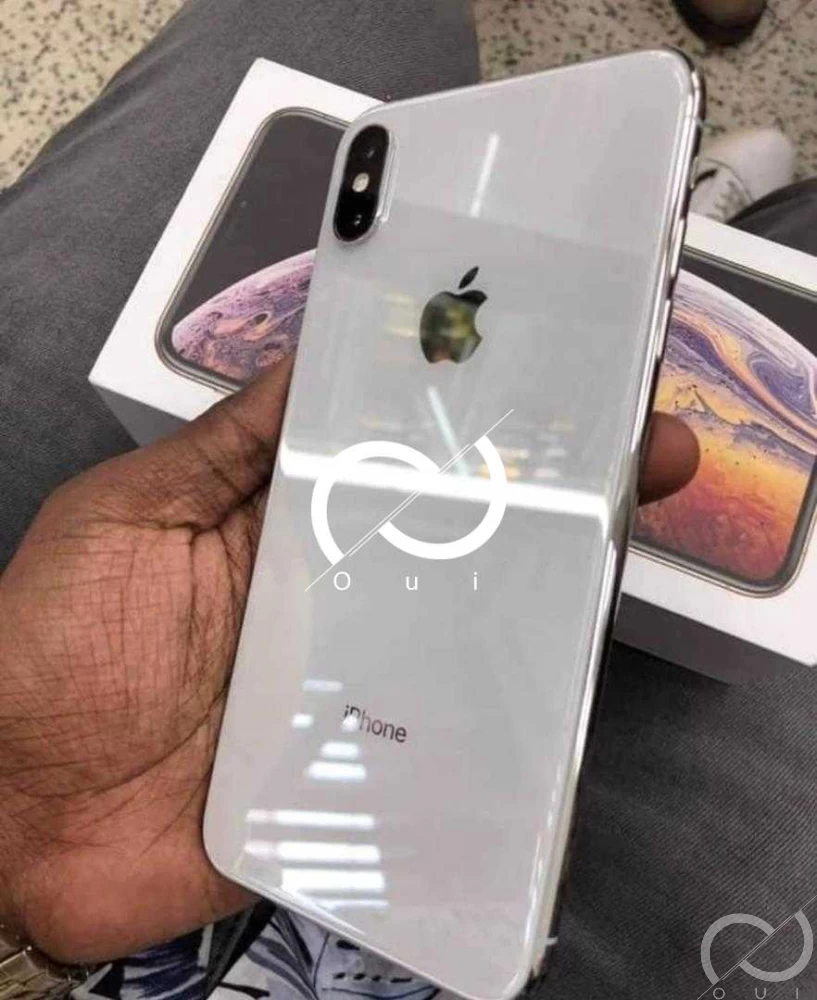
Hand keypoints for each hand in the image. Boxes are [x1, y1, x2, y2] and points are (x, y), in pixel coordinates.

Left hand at [0, 354, 696, 963]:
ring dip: (543, 604)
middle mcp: (336, 599)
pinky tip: (564, 693)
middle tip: (652, 457)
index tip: (566, 385)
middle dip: (549, 500)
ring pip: (465, 639)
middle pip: (456, 547)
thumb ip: (222, 445)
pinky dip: (497, 726)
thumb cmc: (55, 642)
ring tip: (627, 556)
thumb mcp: (132, 514)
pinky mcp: (355, 774)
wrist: (14, 811)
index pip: (401, 465)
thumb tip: (314, 357)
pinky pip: (440, 746)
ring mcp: (353, 688)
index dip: (479, 425)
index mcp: (288, 527)